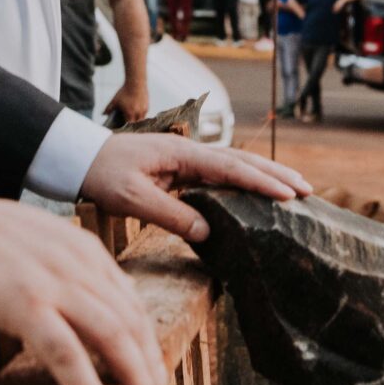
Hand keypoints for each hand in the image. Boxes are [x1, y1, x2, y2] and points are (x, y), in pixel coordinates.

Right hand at [0, 185, 165, 384]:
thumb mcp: (42, 240)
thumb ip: (73, 266)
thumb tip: (101, 298)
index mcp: (85, 250)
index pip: (131, 302)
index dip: (148, 343)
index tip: (155, 375)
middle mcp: (79, 265)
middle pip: (132, 322)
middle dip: (151, 368)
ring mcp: (54, 284)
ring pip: (113, 338)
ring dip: (137, 382)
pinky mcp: (25, 304)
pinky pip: (66, 355)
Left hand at [77, 130, 308, 242]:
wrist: (75, 158)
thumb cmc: (100, 174)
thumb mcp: (132, 198)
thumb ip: (170, 215)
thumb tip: (209, 232)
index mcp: (181, 154)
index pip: (230, 168)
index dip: (261, 181)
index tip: (289, 194)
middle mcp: (188, 151)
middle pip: (241, 161)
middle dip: (275, 174)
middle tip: (308, 190)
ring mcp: (184, 159)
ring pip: (233, 166)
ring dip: (264, 176)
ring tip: (293, 190)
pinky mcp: (178, 170)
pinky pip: (218, 176)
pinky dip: (242, 182)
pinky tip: (254, 194)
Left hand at [107, 77, 151, 124]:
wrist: (136, 82)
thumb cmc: (124, 92)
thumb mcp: (115, 100)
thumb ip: (109, 108)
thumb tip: (103, 114)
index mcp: (130, 113)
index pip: (128, 125)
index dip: (125, 126)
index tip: (122, 126)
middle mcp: (138, 113)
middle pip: (135, 124)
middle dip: (131, 124)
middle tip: (127, 123)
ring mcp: (143, 110)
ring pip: (141, 120)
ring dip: (137, 120)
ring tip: (132, 118)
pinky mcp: (147, 106)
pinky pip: (144, 114)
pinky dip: (140, 114)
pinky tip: (136, 112)